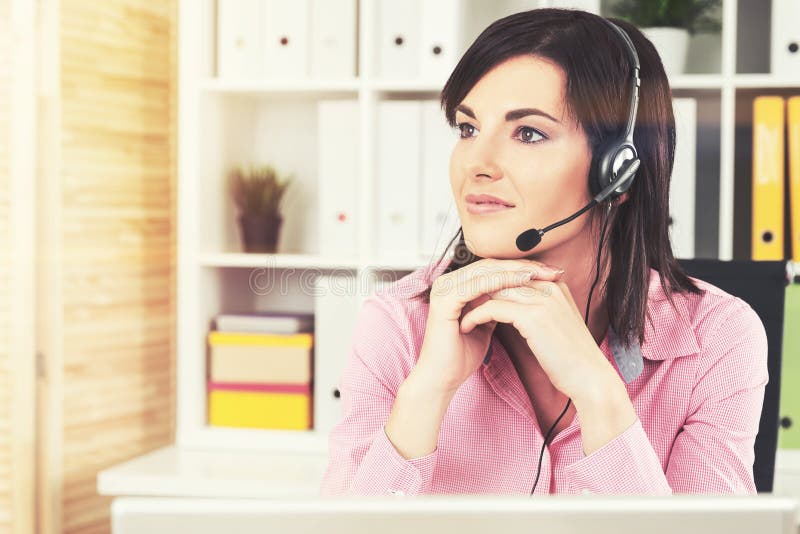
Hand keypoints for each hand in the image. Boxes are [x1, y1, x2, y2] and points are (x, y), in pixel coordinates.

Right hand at [411, 258, 565, 395]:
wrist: (443, 377)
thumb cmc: (462, 355)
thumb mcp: (486, 323)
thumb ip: (497, 305)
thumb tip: (520, 293)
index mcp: (456, 285)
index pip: (492, 268)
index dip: (521, 268)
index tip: (548, 273)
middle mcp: (447, 282)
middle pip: (490, 265)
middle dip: (522, 266)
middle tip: (549, 269)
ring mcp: (444, 289)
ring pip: (485, 271)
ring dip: (514, 270)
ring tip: (539, 273)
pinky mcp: (445, 300)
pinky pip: (478, 285)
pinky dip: (501, 281)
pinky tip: (522, 282)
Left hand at [459, 272, 616, 401]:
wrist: (590, 378)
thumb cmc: (570, 357)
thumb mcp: (553, 323)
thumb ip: (534, 307)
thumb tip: (505, 303)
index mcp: (554, 284)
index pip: (512, 272)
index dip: (488, 283)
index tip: (468, 296)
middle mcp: (549, 285)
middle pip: (501, 276)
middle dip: (477, 289)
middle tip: (457, 302)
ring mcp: (542, 299)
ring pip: (494, 288)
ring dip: (472, 301)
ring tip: (457, 313)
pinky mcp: (533, 316)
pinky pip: (492, 308)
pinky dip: (475, 316)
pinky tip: (465, 326)